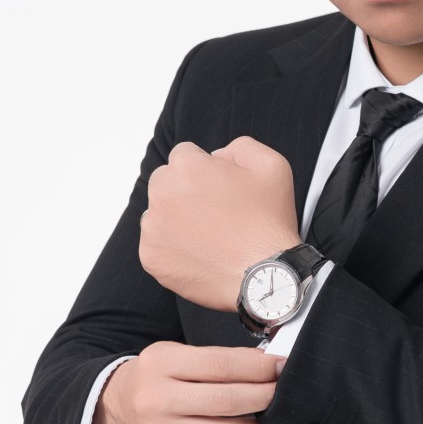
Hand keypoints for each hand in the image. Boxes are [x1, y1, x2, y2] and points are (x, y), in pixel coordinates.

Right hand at [91, 341, 287, 423]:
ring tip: (269, 417)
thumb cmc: (156, 380)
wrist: (120, 411)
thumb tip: (263, 364)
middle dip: (266, 395)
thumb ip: (217, 358)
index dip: (258, 368)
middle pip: (228, 401)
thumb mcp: (176, 354)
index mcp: (161, 364)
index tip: (279, 367)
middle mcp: (159, 400)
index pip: (220, 365)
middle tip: (281, 391)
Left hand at [138, 134, 301, 311]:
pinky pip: (156, 244)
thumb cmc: (269, 223)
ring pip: (158, 213)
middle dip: (185, 191)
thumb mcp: (271, 164)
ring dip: (176, 219)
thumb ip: (239, 146)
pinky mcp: (151, 257)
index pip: (184, 155)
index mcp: (187, 167)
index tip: (219, 188)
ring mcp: (154, 227)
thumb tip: (216, 155)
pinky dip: (173, 248)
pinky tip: (200, 253)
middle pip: (165, 181)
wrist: (266, 276)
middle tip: (214, 213)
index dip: (205, 170)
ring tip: (208, 235)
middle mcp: (163, 193)